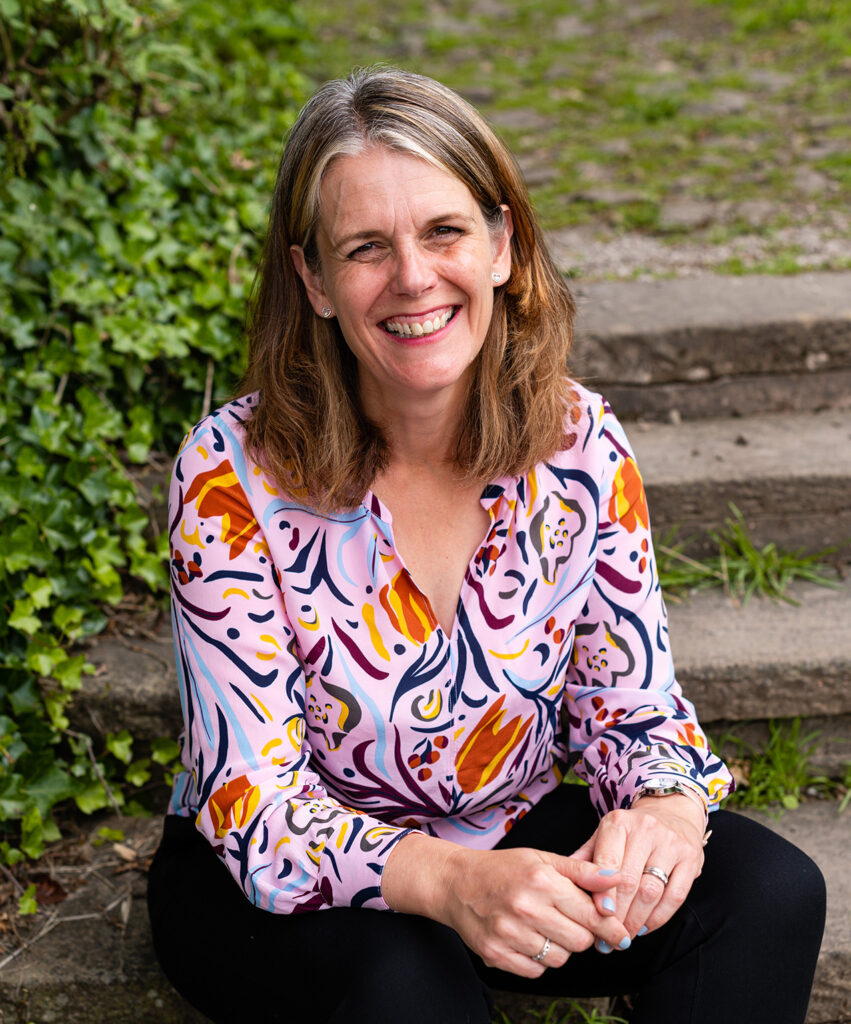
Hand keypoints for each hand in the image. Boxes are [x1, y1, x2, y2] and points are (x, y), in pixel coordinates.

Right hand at [383, 836, 629, 977]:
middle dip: (582, 934)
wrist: (455, 882)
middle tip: (571, 922)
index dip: (607, 924)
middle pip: (580, 941)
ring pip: (560, 959)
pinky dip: (538, 960)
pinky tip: (528, 939)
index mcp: (542, 880)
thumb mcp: (542, 859)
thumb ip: (582, 871)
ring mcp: (509, 933)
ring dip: (560, 948)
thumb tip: (618, 878)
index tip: (617, 931)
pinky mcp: (496, 954)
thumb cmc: (504, 869)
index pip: (592, 914)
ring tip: (545, 928)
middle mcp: (525, 907)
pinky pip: (536, 971)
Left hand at [571, 794, 705, 944]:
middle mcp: (646, 829)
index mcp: (619, 822)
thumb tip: (563, 883)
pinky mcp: (691, 859)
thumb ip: (585, 858)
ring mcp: (671, 844)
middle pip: (629, 881)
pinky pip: (675, 897)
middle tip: (606, 937)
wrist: (670, 814)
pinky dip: (658, 918)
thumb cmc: (629, 832)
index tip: (598, 915)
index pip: (608, 862)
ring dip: (635, 920)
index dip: (602, 892)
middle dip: (617, 914)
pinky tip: (644, 927)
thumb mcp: (604, 836)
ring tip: (622, 937)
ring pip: (652, 891)